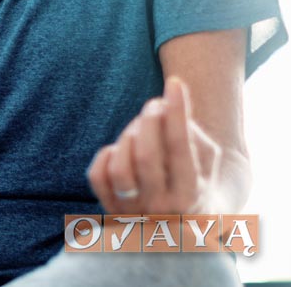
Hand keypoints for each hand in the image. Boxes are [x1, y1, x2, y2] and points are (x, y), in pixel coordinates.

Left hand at [86, 76, 221, 213]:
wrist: (185, 218)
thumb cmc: (195, 175)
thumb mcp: (204, 156)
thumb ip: (189, 130)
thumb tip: (163, 104)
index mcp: (191, 195)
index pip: (180, 148)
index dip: (177, 112)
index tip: (175, 82)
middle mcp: (161, 209)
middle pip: (146, 155)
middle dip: (149, 120)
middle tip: (155, 104)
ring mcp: (133, 212)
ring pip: (119, 167)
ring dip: (128, 138)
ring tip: (139, 130)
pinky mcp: (110, 208)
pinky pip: (96, 175)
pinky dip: (106, 154)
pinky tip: (120, 149)